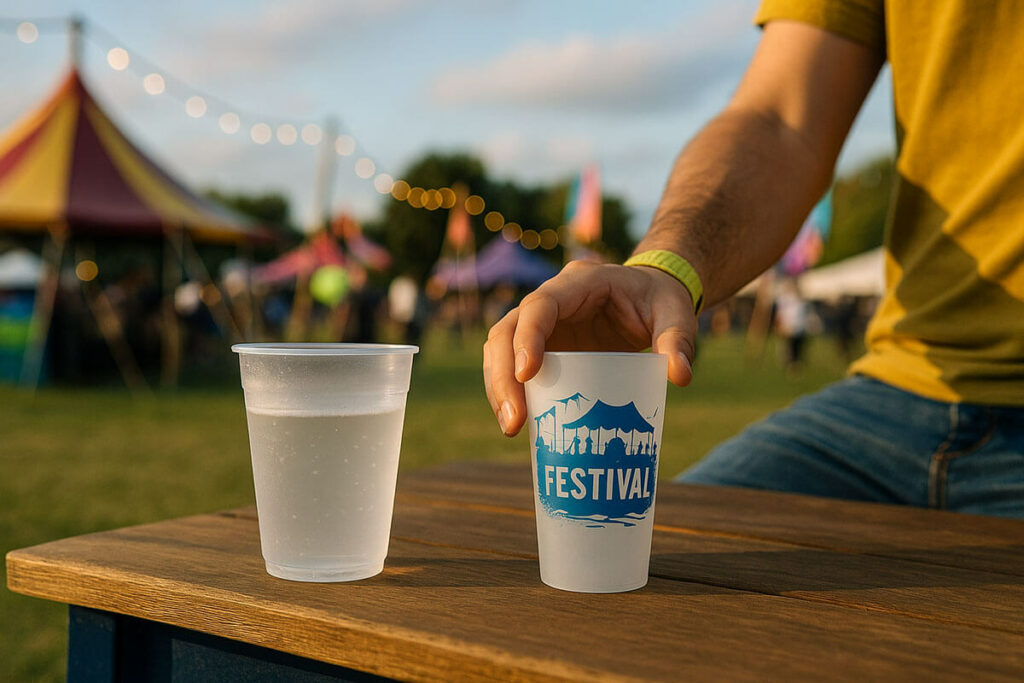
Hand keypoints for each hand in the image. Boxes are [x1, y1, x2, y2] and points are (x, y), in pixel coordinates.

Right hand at [483, 260, 695, 435]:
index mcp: (580, 282)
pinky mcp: (543, 346)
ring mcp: (543, 324)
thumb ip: (679, 339)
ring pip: (500, 349)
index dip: (527, 337)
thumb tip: (679, 376)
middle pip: (505, 330)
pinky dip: (512, 394)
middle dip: (503, 376)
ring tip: (513, 428)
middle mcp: (551, 299)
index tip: (527, 374)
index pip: (540, 305)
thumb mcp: (676, 313)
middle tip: (514, 421)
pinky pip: (513, 367)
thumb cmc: (661, 300)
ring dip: (499, 388)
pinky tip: (521, 425)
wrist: (652, 295)